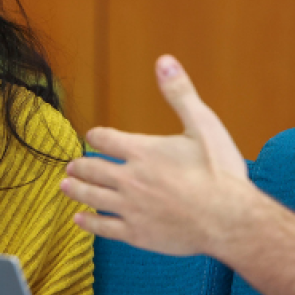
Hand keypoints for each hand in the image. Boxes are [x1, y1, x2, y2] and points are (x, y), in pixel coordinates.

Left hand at [61, 55, 260, 256]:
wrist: (228, 219)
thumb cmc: (220, 172)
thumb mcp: (203, 124)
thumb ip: (180, 93)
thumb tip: (164, 61)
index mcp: (143, 151)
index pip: (107, 139)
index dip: (97, 136)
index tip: (91, 137)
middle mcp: (130, 179)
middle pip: (93, 169)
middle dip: (80, 166)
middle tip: (71, 166)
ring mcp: (130, 208)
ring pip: (92, 197)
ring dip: (76, 190)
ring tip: (65, 186)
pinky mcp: (136, 233)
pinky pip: (103, 227)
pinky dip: (88, 222)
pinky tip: (80, 219)